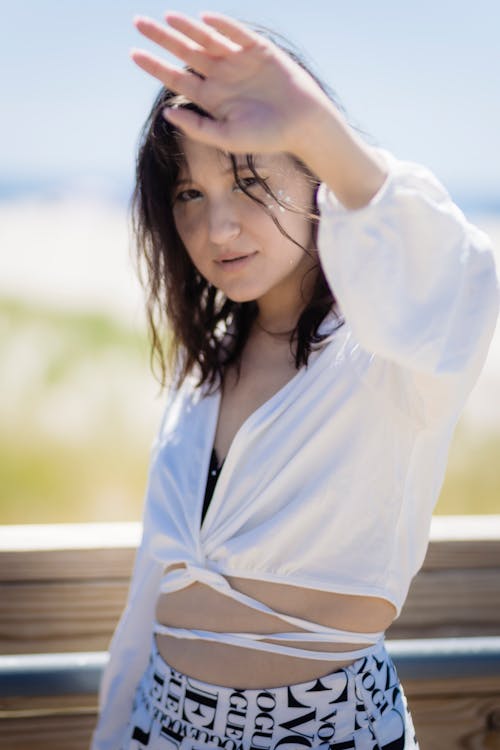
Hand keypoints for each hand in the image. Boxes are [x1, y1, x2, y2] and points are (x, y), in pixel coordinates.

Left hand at [131, 11, 332, 155]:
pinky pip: (237, 34)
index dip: (155, 66)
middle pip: (185, 52)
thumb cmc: (267, 136)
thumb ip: (197, 127)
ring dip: (187, 28)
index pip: (177, 78)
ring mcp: (239, 61)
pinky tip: (204, 19)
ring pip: (207, 39)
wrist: (303, 125)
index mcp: (211, 97)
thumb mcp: (227, 137)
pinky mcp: (259, 50)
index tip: (133, 54)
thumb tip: (165, 112)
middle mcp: (221, 76)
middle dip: (162, 38)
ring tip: (166, 17)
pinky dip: (222, 26)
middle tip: (138, 22)